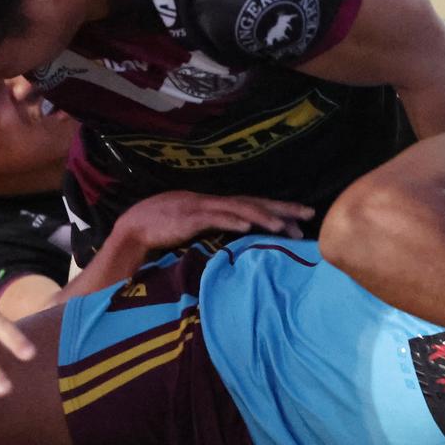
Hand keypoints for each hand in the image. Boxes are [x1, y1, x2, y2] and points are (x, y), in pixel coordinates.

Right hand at [114, 192, 314, 248]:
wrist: (134, 227)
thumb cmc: (163, 231)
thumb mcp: (198, 230)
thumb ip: (218, 232)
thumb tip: (240, 242)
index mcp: (218, 206)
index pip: (255, 205)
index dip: (279, 210)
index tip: (303, 218)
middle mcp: (215, 202)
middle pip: (256, 203)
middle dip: (284, 208)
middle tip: (310, 213)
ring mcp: (203, 207)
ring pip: (241, 209)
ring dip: (264, 216)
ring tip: (285, 224)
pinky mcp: (190, 217)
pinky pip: (216, 217)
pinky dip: (233, 220)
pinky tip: (249, 225)